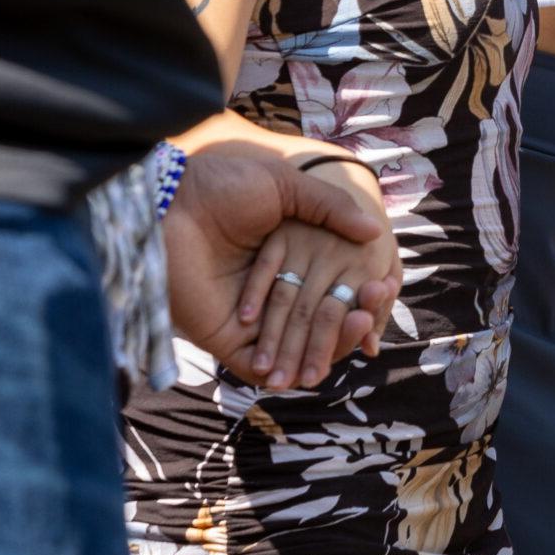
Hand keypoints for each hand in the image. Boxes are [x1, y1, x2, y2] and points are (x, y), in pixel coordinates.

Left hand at [163, 114, 398, 387]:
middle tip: (374, 310)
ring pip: (294, 348)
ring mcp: (248, 317)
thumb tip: (373, 231)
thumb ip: (329, 207)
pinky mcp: (225, 338)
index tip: (385, 285)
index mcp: (286, 256)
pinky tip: (322, 357)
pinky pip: (260, 364)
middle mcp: (269, 289)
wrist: (169, 203)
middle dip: (352, 320)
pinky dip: (290, 367)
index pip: (331, 286)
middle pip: (319, 320)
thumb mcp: (286, 187)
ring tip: (360, 325)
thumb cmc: (223, 187)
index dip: (359, 290)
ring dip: (330, 345)